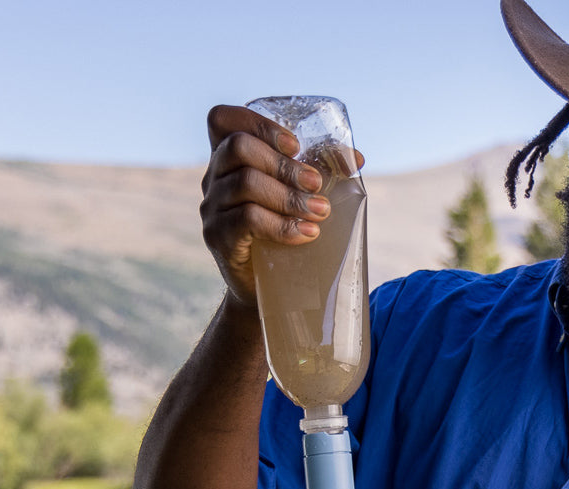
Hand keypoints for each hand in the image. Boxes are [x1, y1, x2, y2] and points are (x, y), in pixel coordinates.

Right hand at [198, 104, 364, 306]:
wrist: (263, 288)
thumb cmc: (281, 234)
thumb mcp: (295, 196)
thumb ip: (317, 171)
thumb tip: (356, 158)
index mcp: (229, 159)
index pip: (222, 120)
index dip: (257, 123)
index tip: (294, 145)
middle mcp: (214, 178)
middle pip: (239, 147)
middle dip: (285, 164)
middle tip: (317, 184)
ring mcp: (212, 208)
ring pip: (246, 183)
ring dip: (290, 196)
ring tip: (320, 211)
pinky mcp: (218, 238)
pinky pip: (248, 219)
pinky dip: (282, 225)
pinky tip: (306, 233)